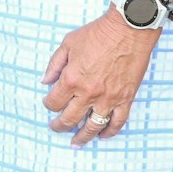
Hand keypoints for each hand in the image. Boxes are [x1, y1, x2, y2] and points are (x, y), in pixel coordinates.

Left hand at [42, 8, 156, 145]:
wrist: (128, 29)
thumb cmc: (98, 33)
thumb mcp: (68, 43)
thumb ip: (54, 64)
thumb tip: (45, 81)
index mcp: (71, 79)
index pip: (54, 101)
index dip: (49, 104)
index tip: (48, 103)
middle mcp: (88, 93)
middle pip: (70, 118)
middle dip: (60, 126)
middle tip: (56, 128)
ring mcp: (108, 98)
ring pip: (93, 126)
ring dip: (82, 137)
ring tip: (76, 142)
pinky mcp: (125, 99)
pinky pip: (117, 122)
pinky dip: (109, 132)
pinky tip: (102, 136)